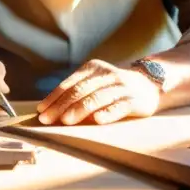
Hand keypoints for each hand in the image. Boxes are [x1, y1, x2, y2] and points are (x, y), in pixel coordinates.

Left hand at [36, 59, 160, 125]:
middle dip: (61, 106)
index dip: (54, 98)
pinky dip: (107, 113)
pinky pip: (119, 107)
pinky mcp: (134, 100)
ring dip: (80, 109)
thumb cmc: (113, 87)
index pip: (69, 84)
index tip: (41, 111)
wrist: (148, 84)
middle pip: (80, 90)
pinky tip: (97, 120)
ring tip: (66, 121)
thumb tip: (49, 110)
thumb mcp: (95, 82)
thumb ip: (77, 92)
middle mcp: (106, 75)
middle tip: (47, 119)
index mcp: (93, 68)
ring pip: (97, 98)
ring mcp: (121, 87)